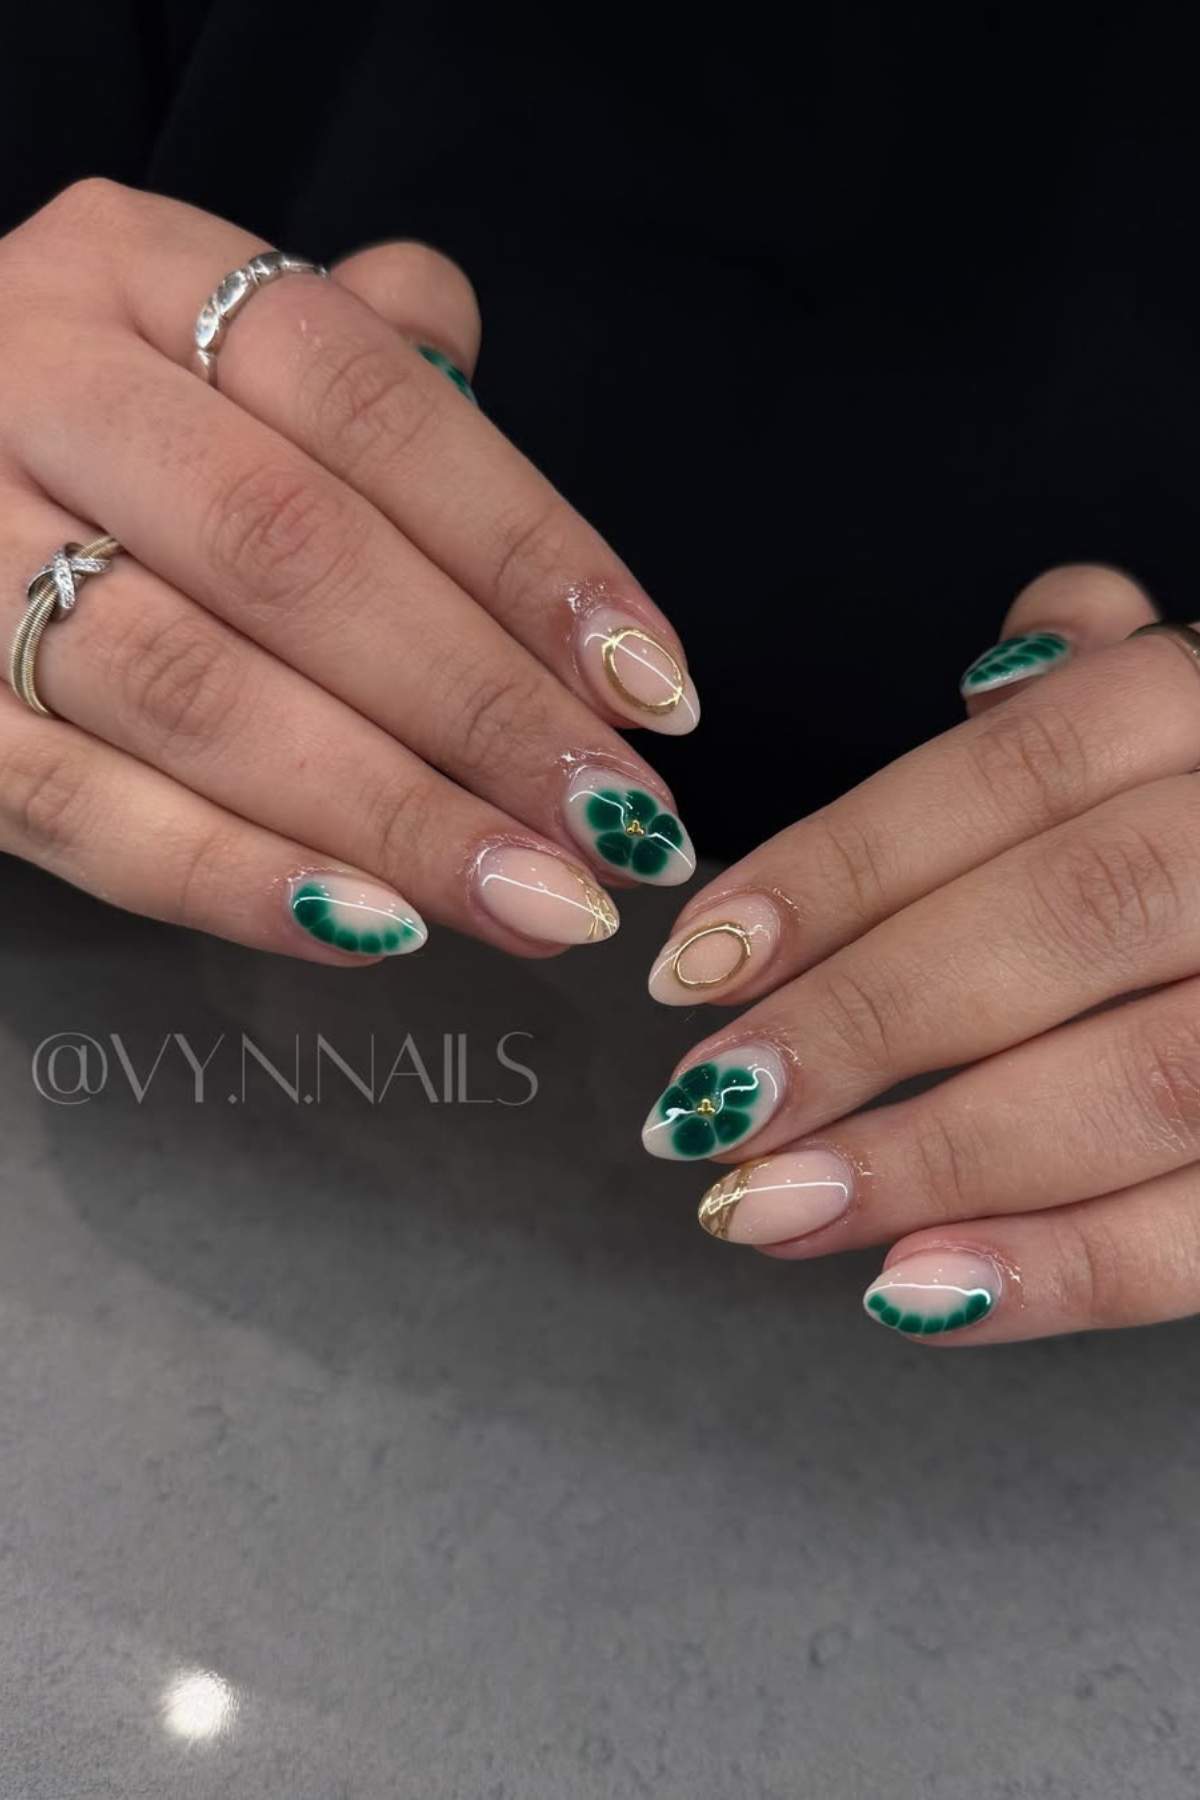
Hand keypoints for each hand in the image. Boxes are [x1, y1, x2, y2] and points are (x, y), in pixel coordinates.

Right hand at [0, 181, 697, 962]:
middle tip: (616, 827)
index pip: (368, 399)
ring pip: (193, 690)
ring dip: (390, 815)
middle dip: (480, 709)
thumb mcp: (196, 336)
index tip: (649, 686)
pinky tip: (374, 929)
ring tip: (534, 899)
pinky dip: (234, 878)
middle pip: (293, 552)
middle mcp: (32, 381)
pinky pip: (77, 809)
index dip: (526, 552)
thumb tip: (462, 345)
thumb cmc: (93, 427)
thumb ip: (344, 351)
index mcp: (131, 269)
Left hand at [641, 564, 1199, 1344]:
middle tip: (709, 1107)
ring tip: (766, 1208)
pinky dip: (1068, 1271)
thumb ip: (1105, 679)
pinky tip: (917, 1293)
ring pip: (1148, 1079)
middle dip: (870, 1021)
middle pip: (1072, 916)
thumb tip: (997, 669)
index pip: (1018, 767)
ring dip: (934, 1158)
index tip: (699, 962)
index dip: (844, 866)